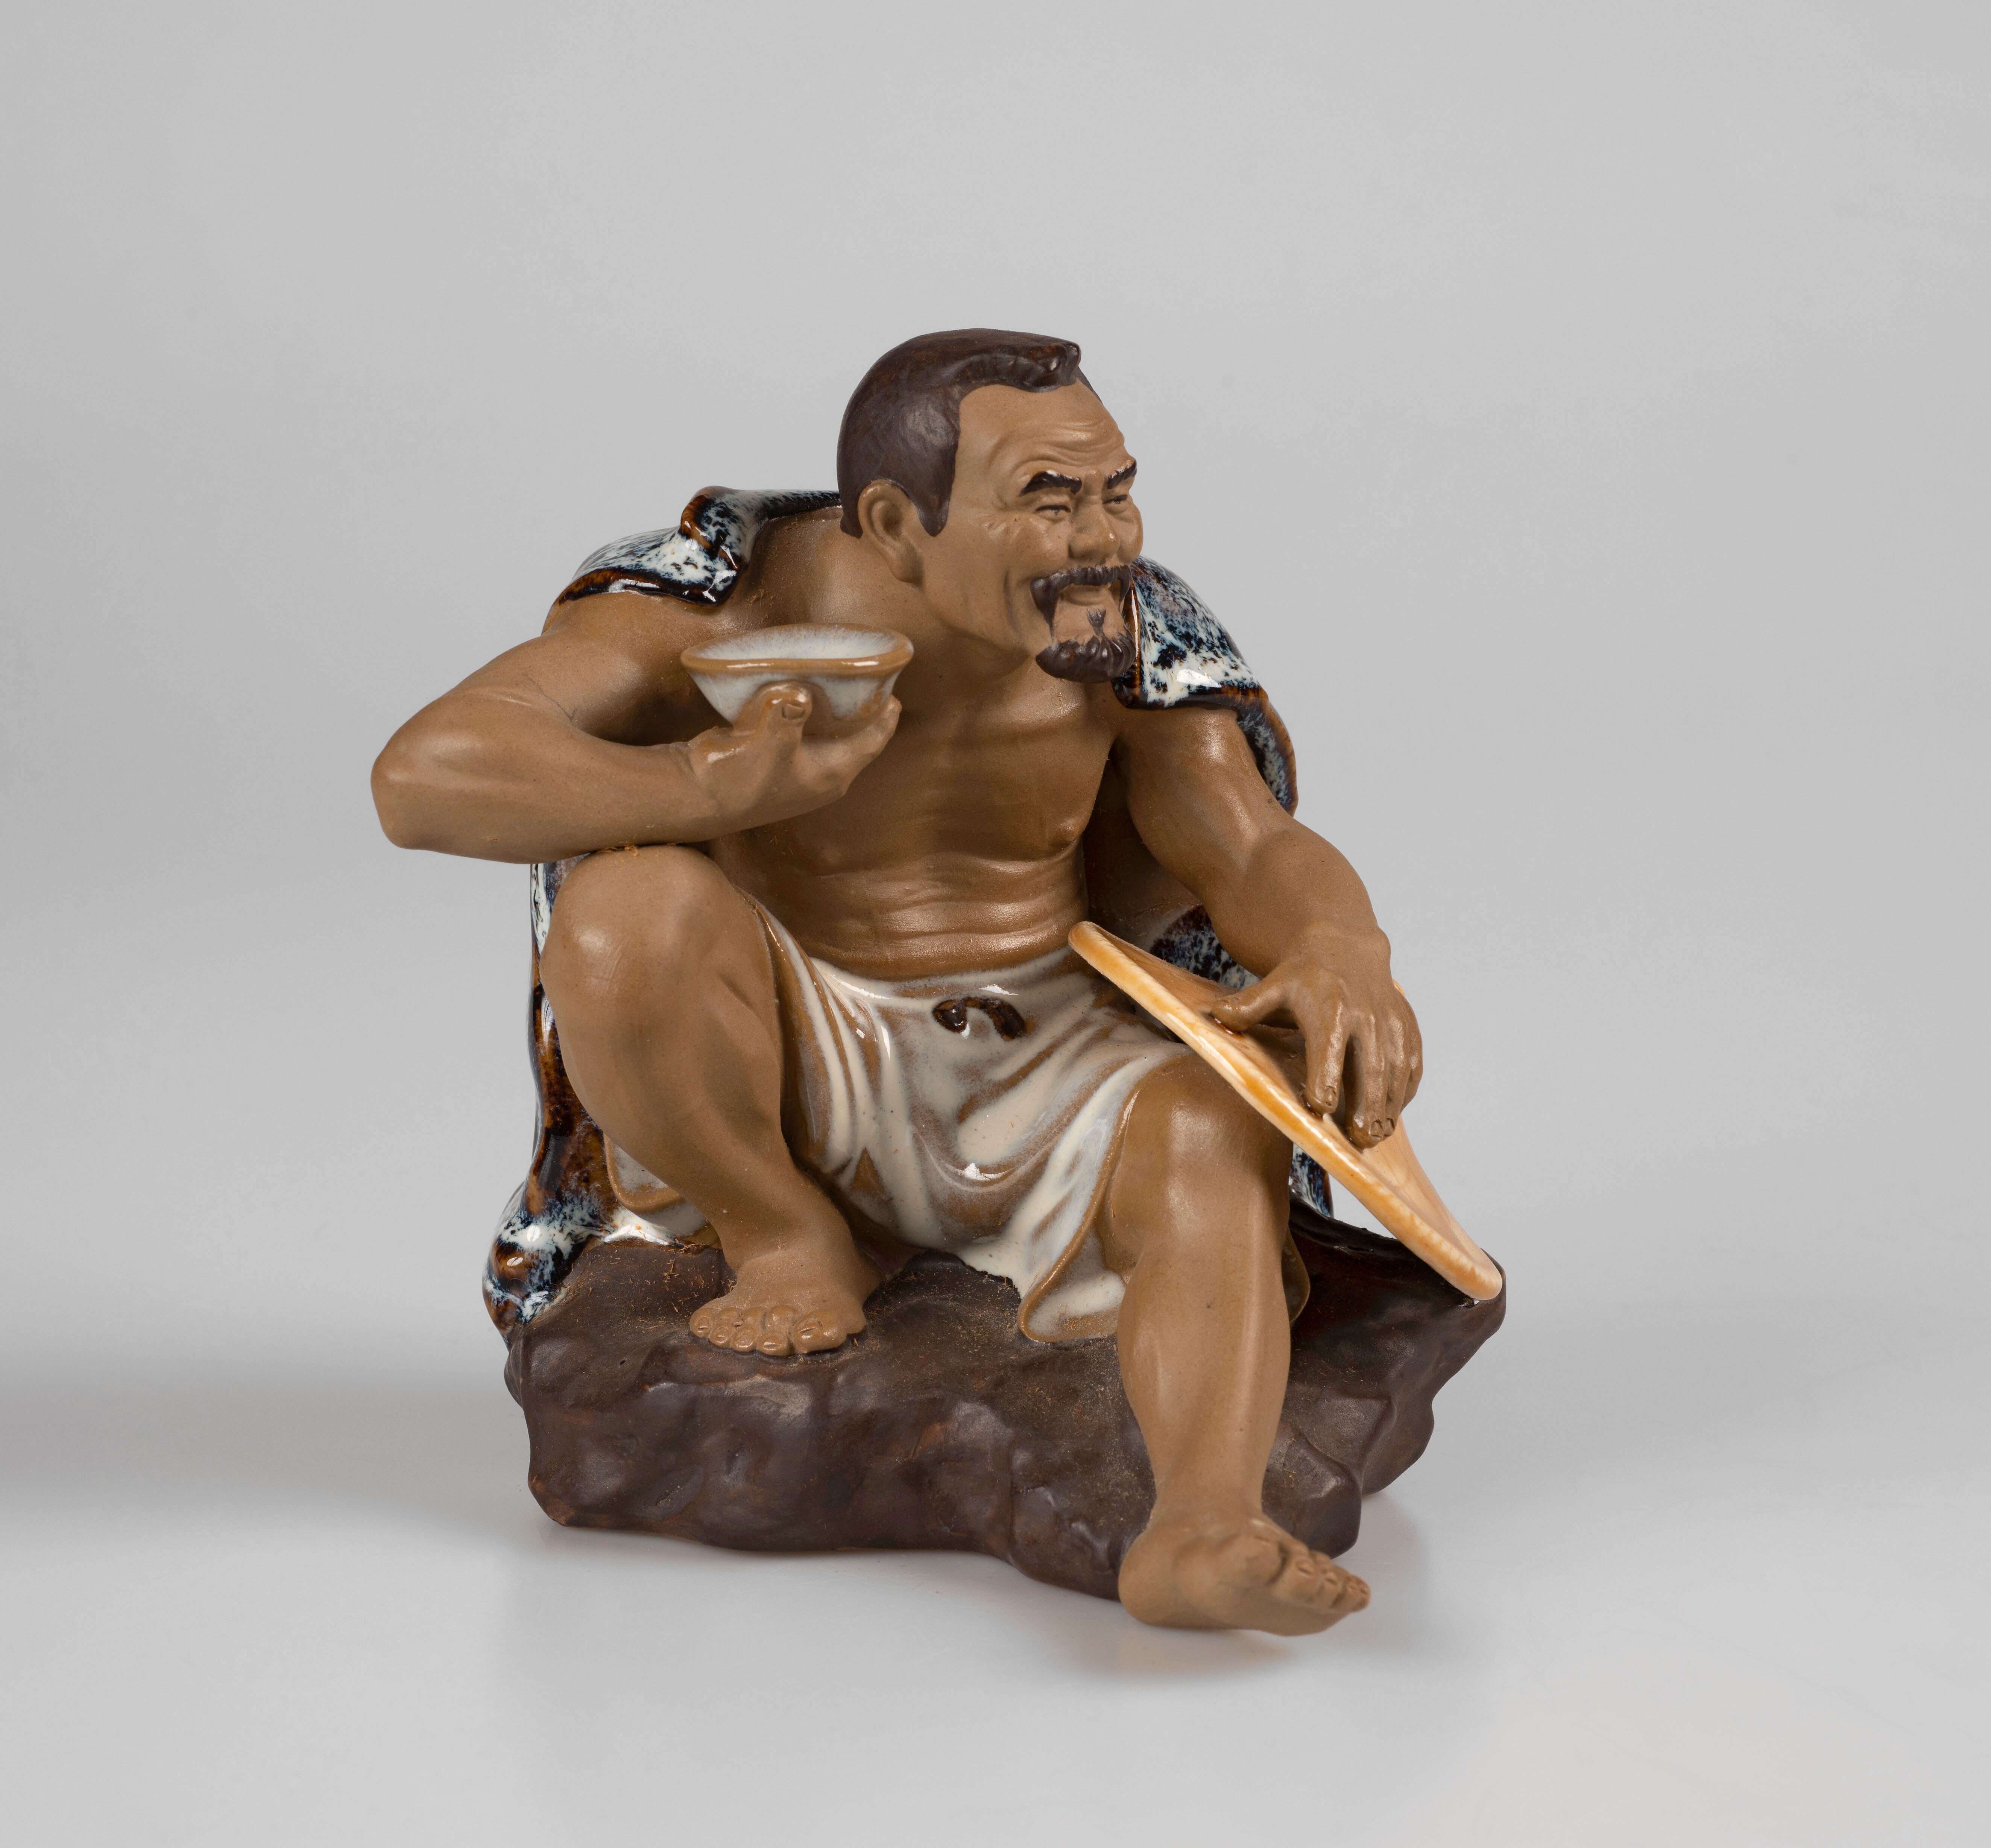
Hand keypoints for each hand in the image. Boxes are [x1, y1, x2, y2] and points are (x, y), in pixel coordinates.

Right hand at [684, 681, 899, 834]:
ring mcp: (800, 771)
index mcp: (832, 773)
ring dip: (832, 711)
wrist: (697, 798)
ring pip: (829, 735)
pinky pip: (804, 733)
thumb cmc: (737, 779)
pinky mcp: (779, 762)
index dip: (886, 716)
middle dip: (861, 710)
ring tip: (835, 679)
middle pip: (855, 738)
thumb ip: (786, 716)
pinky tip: (799, 691)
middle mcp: (822, 775)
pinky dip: (807, 713)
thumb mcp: (765, 745)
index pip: (873, 742)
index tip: (893, 689)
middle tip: (864, 676)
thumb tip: (800, 693)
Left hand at [1209, 928, 1422, 1148]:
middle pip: (1370, 1067)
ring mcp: (1392, 1022)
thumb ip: (1247, 1006)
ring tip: (1377, 1136)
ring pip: (1396, 1070)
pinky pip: (1412, 1064)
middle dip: (1367, 1104)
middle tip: (1360, 1139)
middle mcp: (1367, 1016)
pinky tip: (1393, 1114)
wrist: (1347, 948)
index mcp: (1331, 1009)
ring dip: (1389, 1106)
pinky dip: (1404, 1092)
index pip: (1329, 1048)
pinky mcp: (1407, 1028)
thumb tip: (1216, 1016)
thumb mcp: (1273, 986)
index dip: (1325, 1077)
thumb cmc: (1304, 975)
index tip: (1321, 1106)